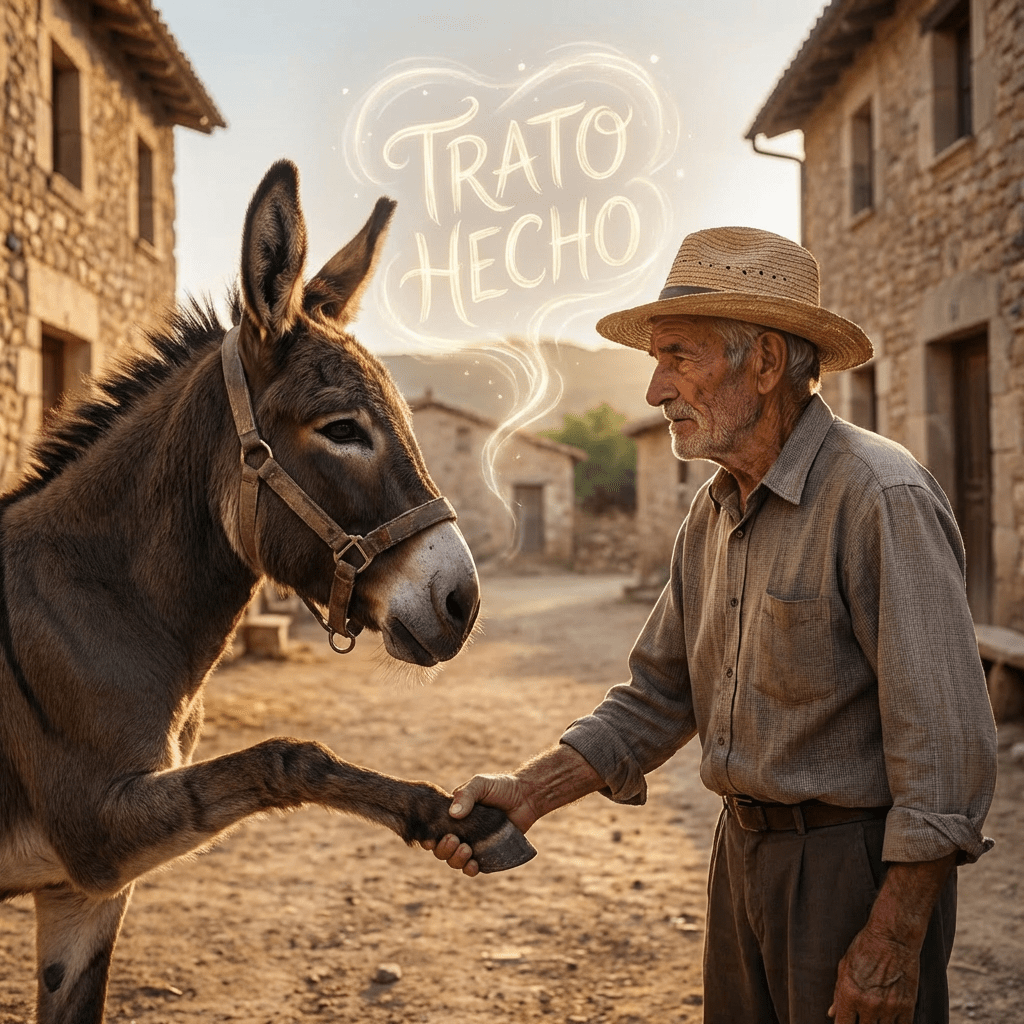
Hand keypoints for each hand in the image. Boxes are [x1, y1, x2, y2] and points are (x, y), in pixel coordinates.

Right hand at [419, 772, 539, 876]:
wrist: (525, 797)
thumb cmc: (500, 787)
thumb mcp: (480, 784)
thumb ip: (466, 795)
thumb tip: (453, 814)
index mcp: (452, 816)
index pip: (433, 830)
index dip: (428, 838)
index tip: (430, 840)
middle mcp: (460, 831)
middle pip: (441, 849)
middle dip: (443, 849)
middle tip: (454, 839)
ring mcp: (473, 844)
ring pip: (455, 861)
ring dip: (455, 859)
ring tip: (466, 849)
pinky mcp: (487, 854)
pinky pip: (473, 867)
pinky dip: (470, 869)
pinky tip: (473, 865)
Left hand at [828, 922, 920, 1023]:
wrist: (893, 937)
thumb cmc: (866, 948)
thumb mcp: (845, 967)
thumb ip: (838, 994)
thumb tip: (831, 1014)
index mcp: (849, 993)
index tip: (846, 1022)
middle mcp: (868, 1003)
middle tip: (862, 1017)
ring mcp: (889, 1007)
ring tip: (875, 1015)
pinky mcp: (907, 1006)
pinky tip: (890, 1019)